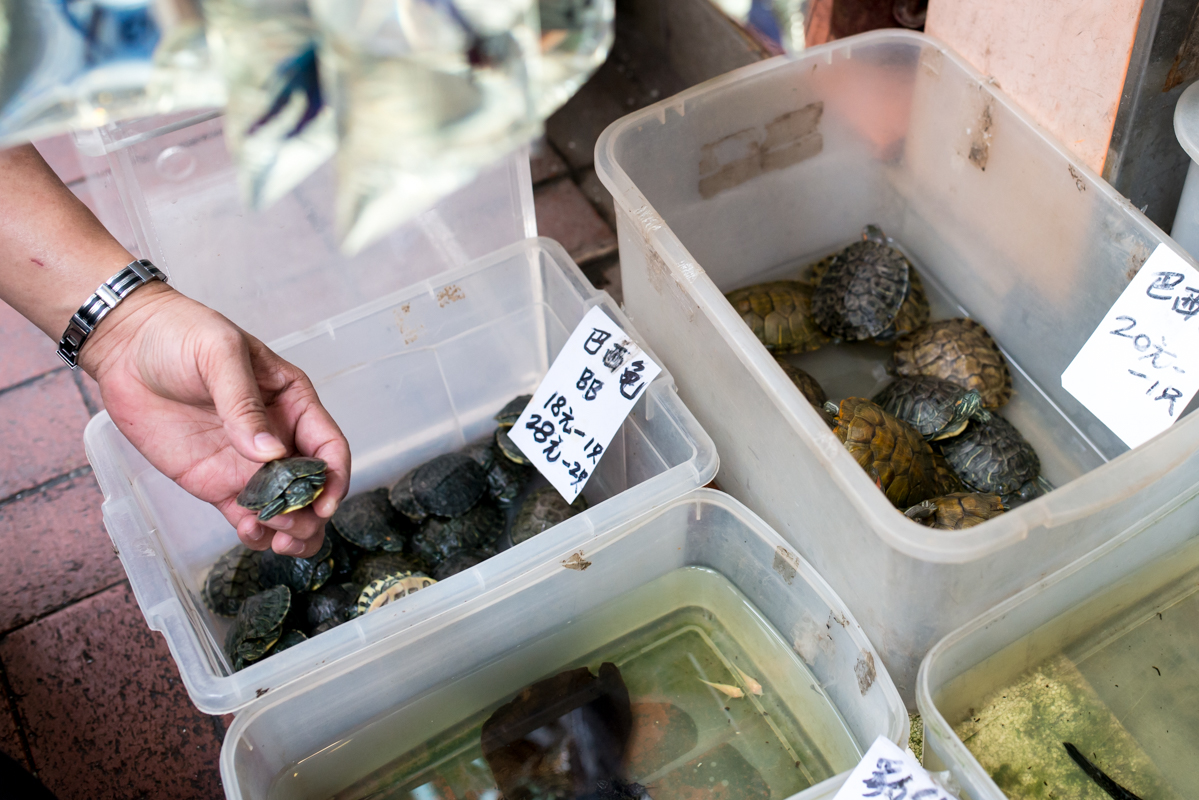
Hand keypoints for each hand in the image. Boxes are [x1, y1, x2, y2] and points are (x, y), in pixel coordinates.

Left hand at [79, 282, 350, 556]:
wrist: (126, 345)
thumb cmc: (181, 334)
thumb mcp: (220, 355)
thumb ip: (244, 404)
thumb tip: (270, 453)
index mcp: (292, 402)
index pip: (327, 445)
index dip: (333, 476)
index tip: (323, 502)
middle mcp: (278, 436)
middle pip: (310, 485)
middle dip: (310, 512)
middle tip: (294, 529)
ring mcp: (246, 463)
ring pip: (282, 506)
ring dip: (288, 528)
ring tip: (276, 540)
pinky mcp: (215, 481)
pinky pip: (245, 514)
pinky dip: (255, 531)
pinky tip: (251, 534)